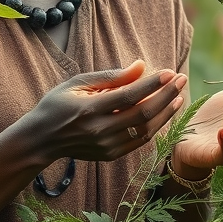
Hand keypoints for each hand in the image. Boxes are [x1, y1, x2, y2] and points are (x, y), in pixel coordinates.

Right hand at [32, 60, 187, 162]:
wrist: (42, 139)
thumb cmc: (58, 104)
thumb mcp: (78, 83)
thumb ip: (111, 77)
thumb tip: (142, 66)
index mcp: (88, 109)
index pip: (129, 96)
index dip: (152, 84)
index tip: (169, 71)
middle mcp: (99, 131)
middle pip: (142, 114)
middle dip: (166, 95)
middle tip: (181, 79)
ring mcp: (106, 146)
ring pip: (145, 130)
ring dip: (166, 112)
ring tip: (179, 95)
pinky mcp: (110, 155)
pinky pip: (140, 141)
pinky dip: (156, 126)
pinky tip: (165, 112)